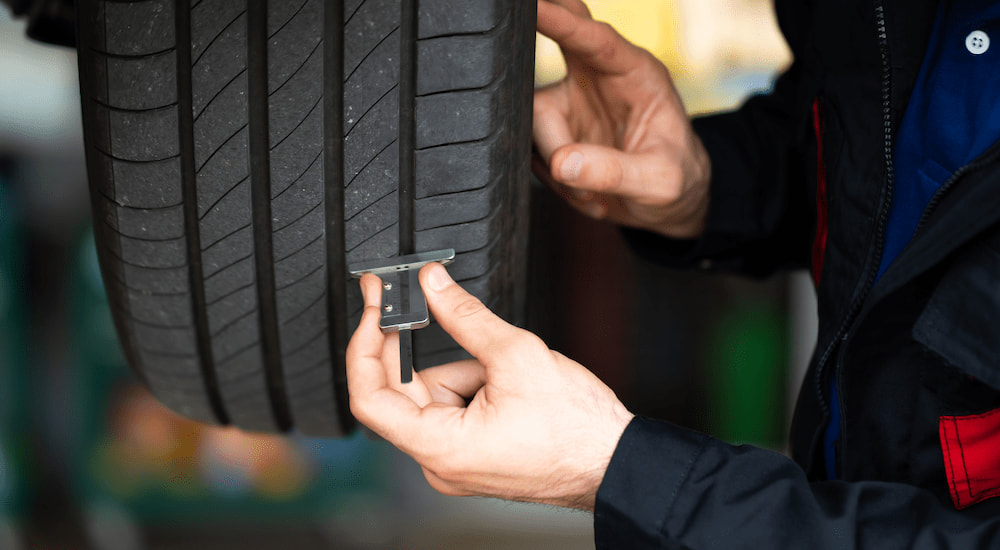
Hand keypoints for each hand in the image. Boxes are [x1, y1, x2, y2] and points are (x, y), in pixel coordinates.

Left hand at [346, 262, 633, 509]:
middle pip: (403, 392)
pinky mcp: (473, 455)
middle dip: (418, 347)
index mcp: (440, 448)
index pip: (369, 398)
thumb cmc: (577, 430)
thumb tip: (432, 285)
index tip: (372, 308)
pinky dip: (473, 383)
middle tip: (415, 297)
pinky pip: (454, 408)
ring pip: (433, 395)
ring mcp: (456, 461)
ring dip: (460, 367)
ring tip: (504, 366)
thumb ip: (464, 315)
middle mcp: (440, 463)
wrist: (615, 462)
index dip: (364, 345)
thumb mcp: (517, 355)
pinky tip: (508, 380)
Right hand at [534, 0, 710, 238]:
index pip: (595, 39)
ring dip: (557, 164)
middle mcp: (598, 79)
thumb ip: (614, 172)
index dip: (562, 22)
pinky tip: (586, 193)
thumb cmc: (677, 181)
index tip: (536, 8)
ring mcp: (572, 103)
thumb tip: (562, 164)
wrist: (669, 204)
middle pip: (561, 38)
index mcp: (635, 73)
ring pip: (536, 117)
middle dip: (543, 25)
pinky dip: (556, 181)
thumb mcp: (660, 182)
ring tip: (593, 194)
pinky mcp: (556, 131)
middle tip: (515, 30)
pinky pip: (535, 150)